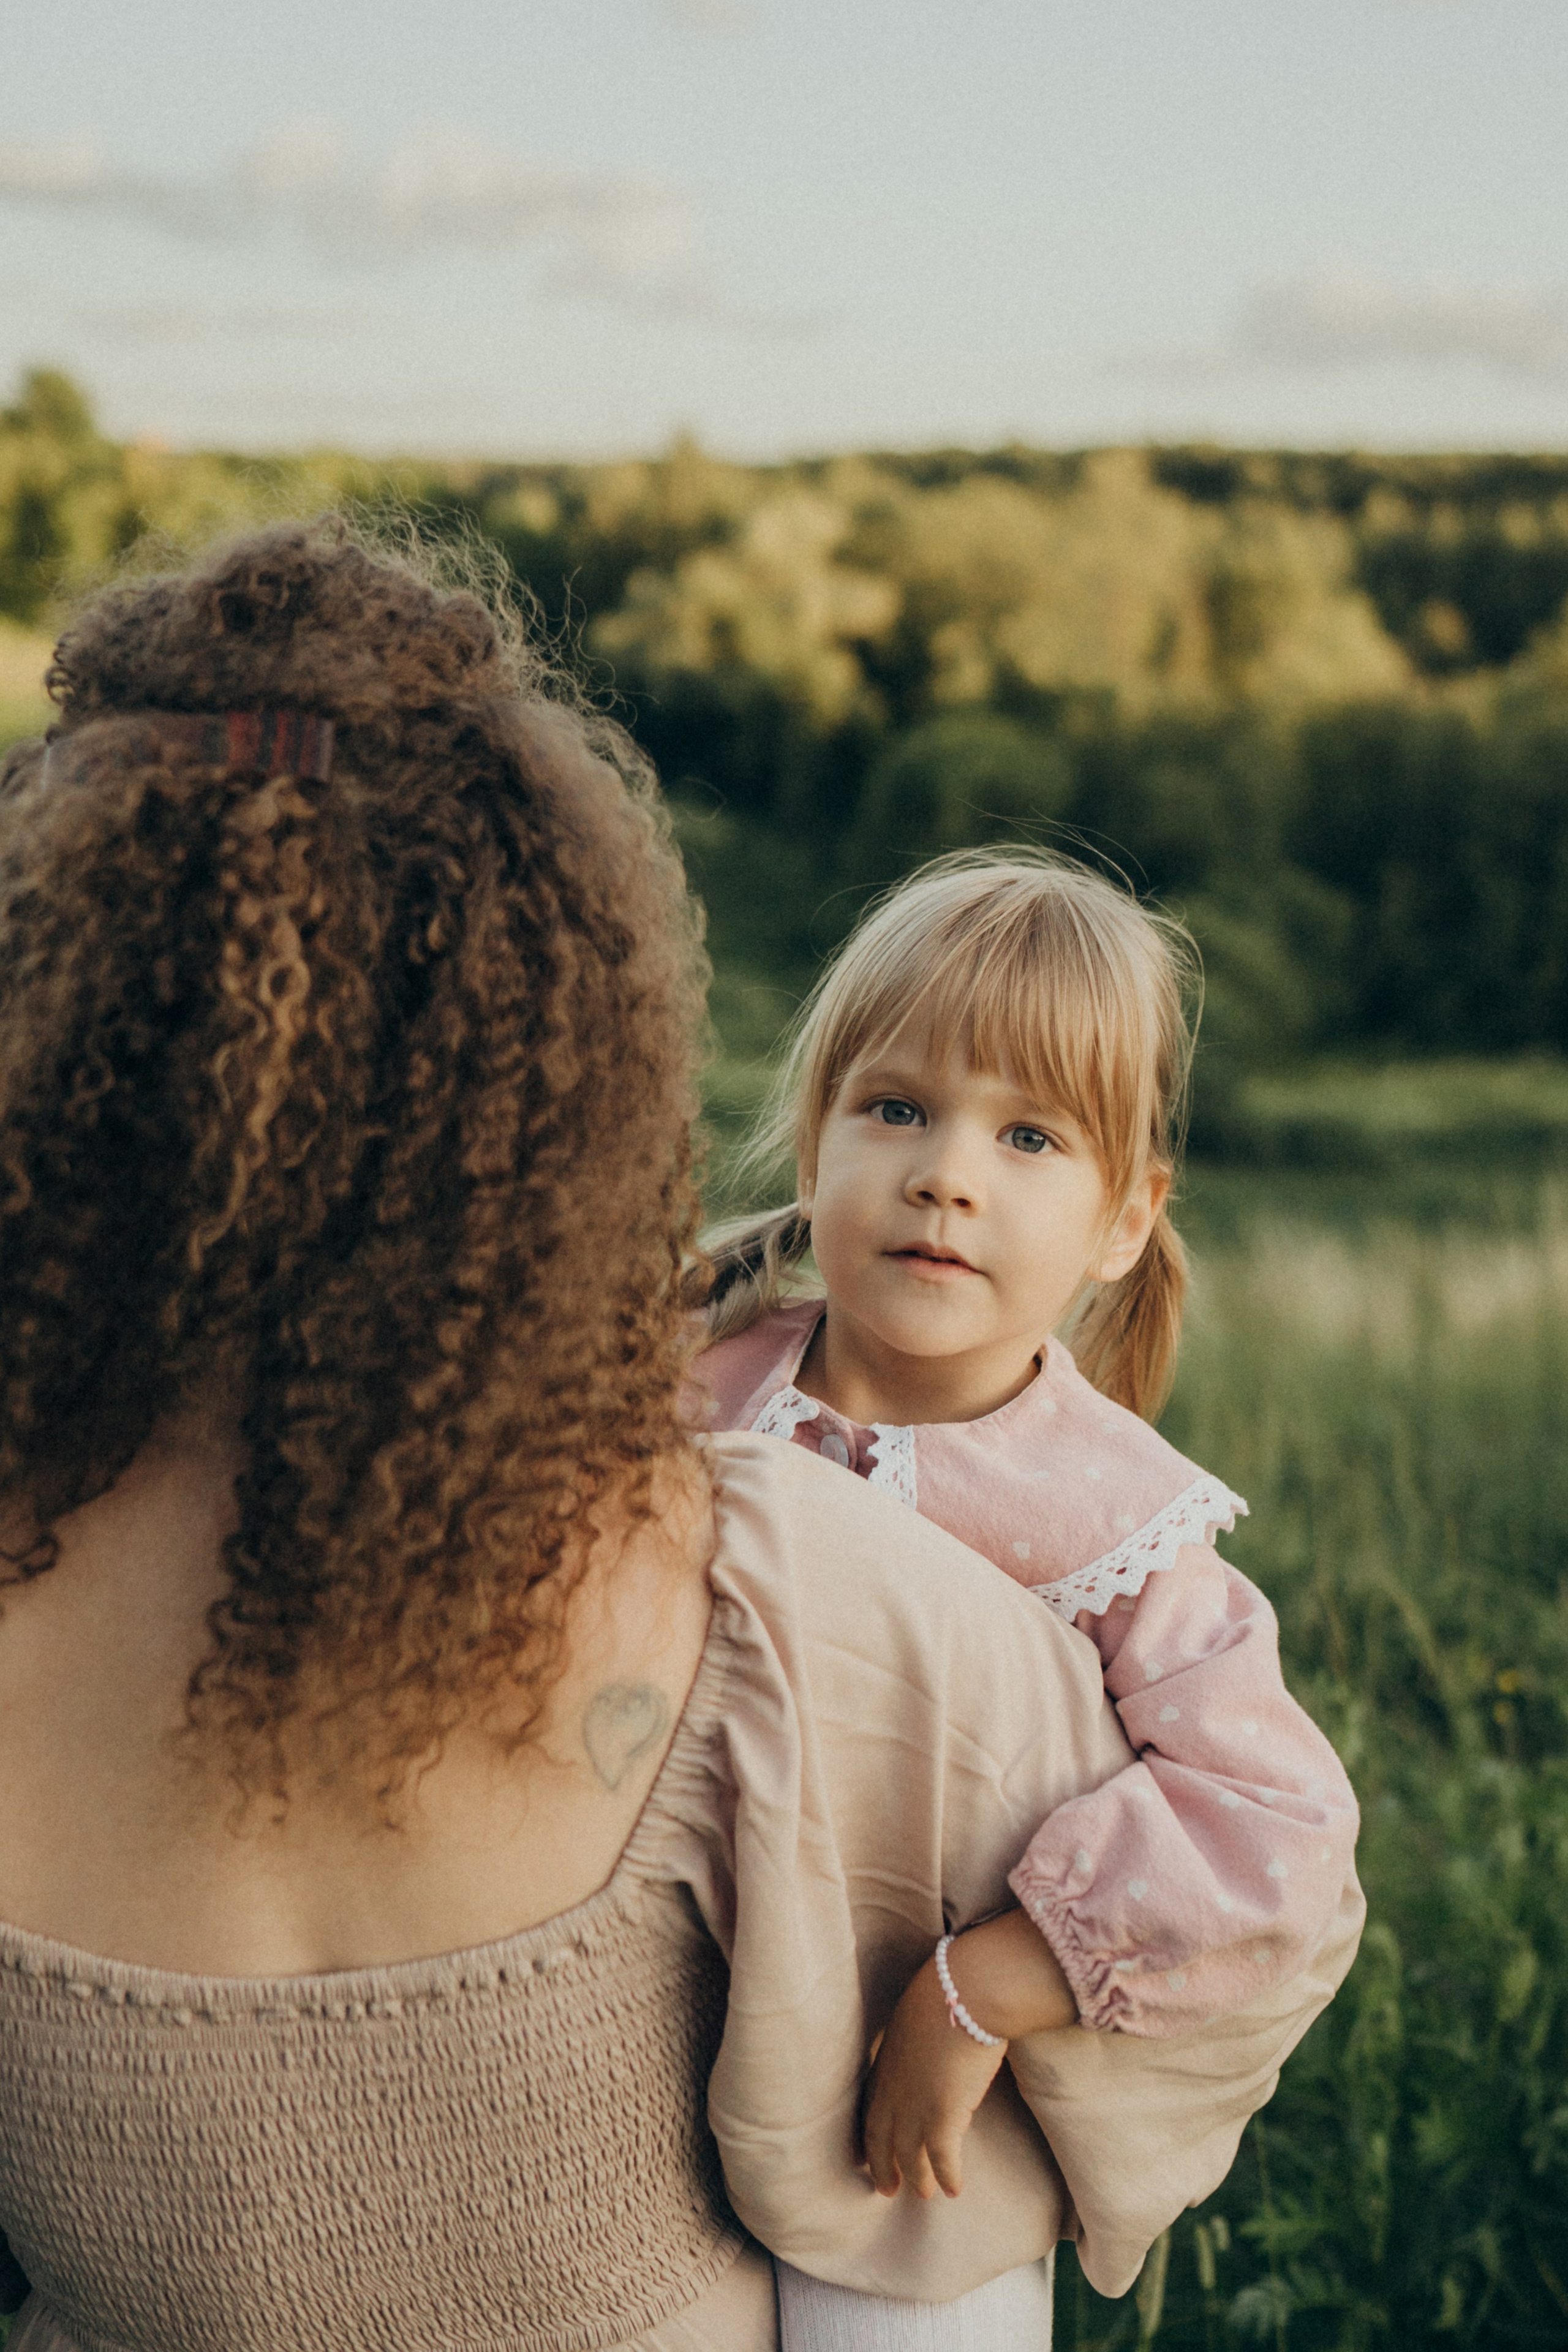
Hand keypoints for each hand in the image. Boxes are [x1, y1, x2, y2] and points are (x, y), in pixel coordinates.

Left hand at [860, 1911, 1078, 2202]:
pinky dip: (947, 2177)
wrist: (965, 1991)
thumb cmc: (948, 1991)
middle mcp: (894, 2091)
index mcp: (886, 2063)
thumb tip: (932, 2044)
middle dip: (884, 2166)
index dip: (872, 2136)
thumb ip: (918, 2040)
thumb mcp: (918, 2016)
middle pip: (882, 2140)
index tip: (872, 2153)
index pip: (873, 2109)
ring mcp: (916, 2107)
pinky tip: (954, 2190)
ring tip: (924, 2193)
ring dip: (918, 2178)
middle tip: (887, 2189)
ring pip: (910, 2157)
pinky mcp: (943, 2118)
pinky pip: (942, 2160)